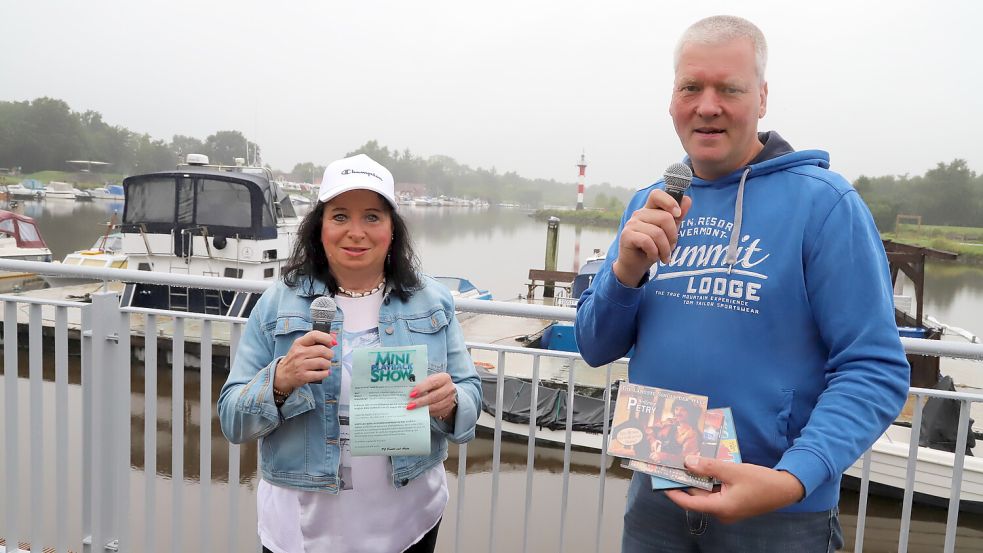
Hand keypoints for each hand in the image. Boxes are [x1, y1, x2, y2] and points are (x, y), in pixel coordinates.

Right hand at [273, 330, 335, 392]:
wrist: (283, 374)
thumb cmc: (296, 358)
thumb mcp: (303, 346)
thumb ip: (318, 341)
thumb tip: (334, 337)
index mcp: (299, 343)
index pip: (314, 335)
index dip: (327, 338)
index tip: (332, 342)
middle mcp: (299, 353)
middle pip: (322, 350)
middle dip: (330, 354)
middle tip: (328, 356)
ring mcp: (300, 365)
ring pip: (323, 362)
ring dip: (328, 364)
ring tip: (325, 365)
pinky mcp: (303, 376)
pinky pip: (321, 374)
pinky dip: (326, 373)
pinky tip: (323, 372)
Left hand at [407, 372, 457, 420]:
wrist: (445, 390)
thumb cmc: (433, 384)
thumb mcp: (428, 380)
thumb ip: (421, 384)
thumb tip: (408, 392)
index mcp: (444, 378)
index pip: (432, 382)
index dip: (421, 388)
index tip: (411, 394)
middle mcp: (449, 388)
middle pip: (435, 396)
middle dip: (421, 401)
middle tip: (410, 405)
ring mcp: (450, 399)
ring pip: (437, 405)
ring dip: (424, 408)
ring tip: (413, 409)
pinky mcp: (449, 408)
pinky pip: (438, 412)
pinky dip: (428, 412)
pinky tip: (420, 412)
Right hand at [613, 190, 691, 286]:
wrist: (635, 265)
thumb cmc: (653, 247)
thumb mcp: (669, 232)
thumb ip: (677, 217)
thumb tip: (687, 200)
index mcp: (649, 209)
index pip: (657, 194)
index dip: (669, 201)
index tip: (678, 214)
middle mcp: (639, 214)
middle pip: (664, 217)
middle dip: (673, 236)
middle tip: (671, 247)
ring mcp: (632, 224)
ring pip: (657, 233)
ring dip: (665, 249)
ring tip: (664, 257)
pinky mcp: (627, 236)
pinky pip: (647, 242)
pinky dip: (654, 253)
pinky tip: (653, 257)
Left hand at [664, 456, 805, 523]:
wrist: (786, 489)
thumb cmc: (761, 482)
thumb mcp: (733, 470)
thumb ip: (709, 466)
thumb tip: (687, 462)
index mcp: (720, 508)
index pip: (689, 503)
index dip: (674, 493)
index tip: (661, 482)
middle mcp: (721, 512)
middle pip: (697, 496)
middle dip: (687, 479)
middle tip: (676, 463)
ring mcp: (727, 509)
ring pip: (706, 492)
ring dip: (699, 478)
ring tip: (689, 460)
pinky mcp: (732, 503)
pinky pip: (716, 492)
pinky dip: (710, 480)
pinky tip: (706, 466)